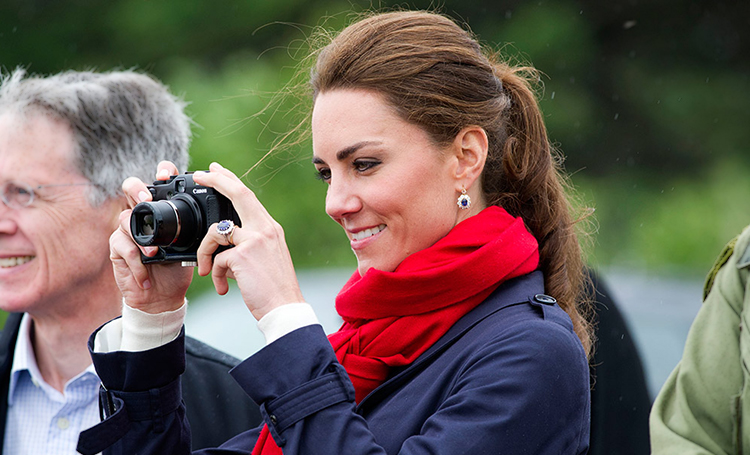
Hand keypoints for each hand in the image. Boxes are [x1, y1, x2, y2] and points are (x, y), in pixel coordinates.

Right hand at [110, 161, 191, 313]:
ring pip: (125, 218)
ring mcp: (127, 230)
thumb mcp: (193, 247)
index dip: (160, 172)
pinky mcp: (117, 249)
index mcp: (162, 210)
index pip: (159, 182)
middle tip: (146, 198)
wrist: (163, 297)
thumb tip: (218, 220)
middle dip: (136, 188)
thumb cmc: (178, 268)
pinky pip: (122, 247)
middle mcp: (142, 215)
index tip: (167, 175)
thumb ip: (198, 231)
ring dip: (141, 238)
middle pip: (130, 187)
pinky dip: (136, 262)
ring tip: (153, 254)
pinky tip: (146, 273)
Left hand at [193, 162, 303, 320]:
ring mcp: (255, 240)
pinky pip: (217, 259)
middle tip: (199, 175)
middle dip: (216, 180)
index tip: (215, 170)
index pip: (248, 196)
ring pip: (216, 232)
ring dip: (205, 252)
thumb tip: (225, 242)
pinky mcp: (243, 255)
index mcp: (270, 228)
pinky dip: (215, 274)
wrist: (284, 308)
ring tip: (207, 270)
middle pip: (238, 193)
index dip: (230, 180)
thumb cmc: (273, 288)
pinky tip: (223, 287)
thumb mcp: (265, 258)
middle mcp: (265, 229)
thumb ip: (249, 244)